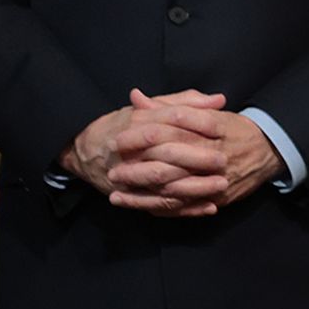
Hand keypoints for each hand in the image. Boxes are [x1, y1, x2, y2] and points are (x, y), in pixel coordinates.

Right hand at [61, 91, 228, 216]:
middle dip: (197, 160)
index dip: (198, 126)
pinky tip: (209, 207)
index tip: (222, 132)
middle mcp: (131, 150)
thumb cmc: (126, 124)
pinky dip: (185, 209)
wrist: (85, 149)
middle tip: (224, 161)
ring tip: (221, 186)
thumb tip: (219, 100)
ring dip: (194, 188)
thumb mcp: (152, 107)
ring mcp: (129, 176)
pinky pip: (160, 205)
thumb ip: (185, 102)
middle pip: (166, 156)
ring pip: (163, 185)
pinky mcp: (131, 196)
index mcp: (138, 122)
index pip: (170, 121)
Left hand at [111, 89, 285, 212]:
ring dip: (142, 188)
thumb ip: (170, 105)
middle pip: (171, 157)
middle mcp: (217, 152)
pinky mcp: (219, 197)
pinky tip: (136, 204)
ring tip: (116, 187)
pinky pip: (184, 204)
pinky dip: (158, 205)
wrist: (270, 151)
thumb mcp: (206, 112)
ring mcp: (219, 177)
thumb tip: (136, 98)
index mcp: (215, 126)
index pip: (174, 125)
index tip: (118, 138)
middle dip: (138, 164)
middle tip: (113, 167)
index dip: (143, 132)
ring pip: (175, 185)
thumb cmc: (233, 129)